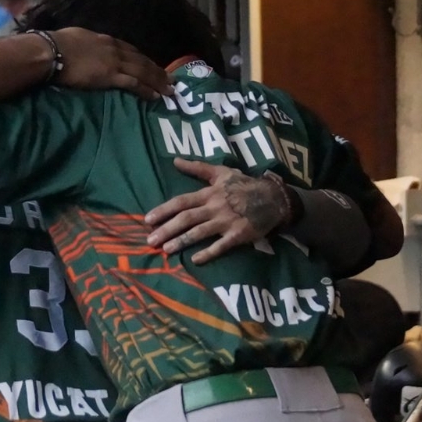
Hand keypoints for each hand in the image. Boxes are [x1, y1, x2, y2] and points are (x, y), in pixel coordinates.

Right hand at [45, 28, 172, 99]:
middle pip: (142, 61)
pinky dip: (146, 90)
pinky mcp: (110, 76)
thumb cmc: (58, 43)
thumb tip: (86, 47)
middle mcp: (115, 50)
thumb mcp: (77, 37)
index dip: (143, 59)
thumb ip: (88, 43)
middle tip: (171, 80)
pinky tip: (155, 96)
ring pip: (143, 72)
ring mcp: (114, 63)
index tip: (153, 66)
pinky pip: (133, 84)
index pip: (131, 50)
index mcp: (106, 40)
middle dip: (157, 71)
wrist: (52, 51)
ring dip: (158, 81)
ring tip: (169, 90)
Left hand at [144, 158, 288, 264]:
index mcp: (209, 193)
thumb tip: (175, 160)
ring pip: (200, 232)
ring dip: (182, 241)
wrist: (274, 198)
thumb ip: (198, 168)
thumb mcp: (221, 172)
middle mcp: (215, 207)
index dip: (163, 210)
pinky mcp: (239, 235)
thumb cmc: (244, 185)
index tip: (147, 219)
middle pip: (186, 219)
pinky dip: (208, 253)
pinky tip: (195, 260)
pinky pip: (221, 246)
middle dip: (167, 229)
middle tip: (150, 241)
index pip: (181, 202)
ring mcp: (226, 222)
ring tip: (166, 250)